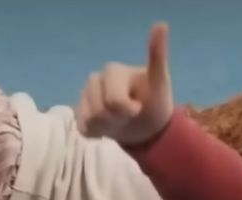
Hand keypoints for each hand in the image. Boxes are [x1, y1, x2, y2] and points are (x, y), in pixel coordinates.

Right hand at [75, 22, 173, 145]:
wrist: (148, 126)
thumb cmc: (154, 102)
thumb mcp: (160, 81)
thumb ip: (157, 55)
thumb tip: (162, 23)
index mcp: (112, 70)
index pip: (114, 100)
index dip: (128, 110)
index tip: (138, 107)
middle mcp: (94, 79)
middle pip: (99, 112)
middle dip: (117, 119)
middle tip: (131, 116)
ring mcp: (85, 96)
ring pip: (90, 120)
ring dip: (108, 128)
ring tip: (120, 122)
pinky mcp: (79, 113)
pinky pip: (82, 128)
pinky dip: (96, 134)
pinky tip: (108, 129)